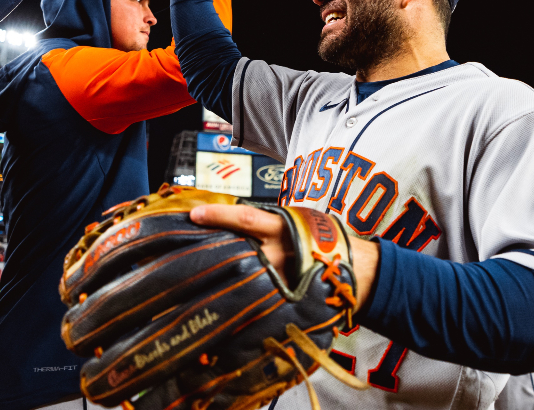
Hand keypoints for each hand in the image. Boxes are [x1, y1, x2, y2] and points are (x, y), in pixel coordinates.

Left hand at [190, 203, 378, 310]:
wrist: (359, 271)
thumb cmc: (325, 239)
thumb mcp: (299, 222)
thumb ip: (267, 223)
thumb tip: (230, 221)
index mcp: (283, 230)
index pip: (245, 219)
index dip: (218, 216)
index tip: (193, 215)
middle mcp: (279, 256)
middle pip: (235, 253)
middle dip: (207, 256)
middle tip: (175, 257)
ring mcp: (282, 283)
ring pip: (241, 283)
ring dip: (215, 285)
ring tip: (185, 291)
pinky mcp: (286, 305)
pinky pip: (256, 309)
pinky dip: (236, 314)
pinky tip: (214, 320)